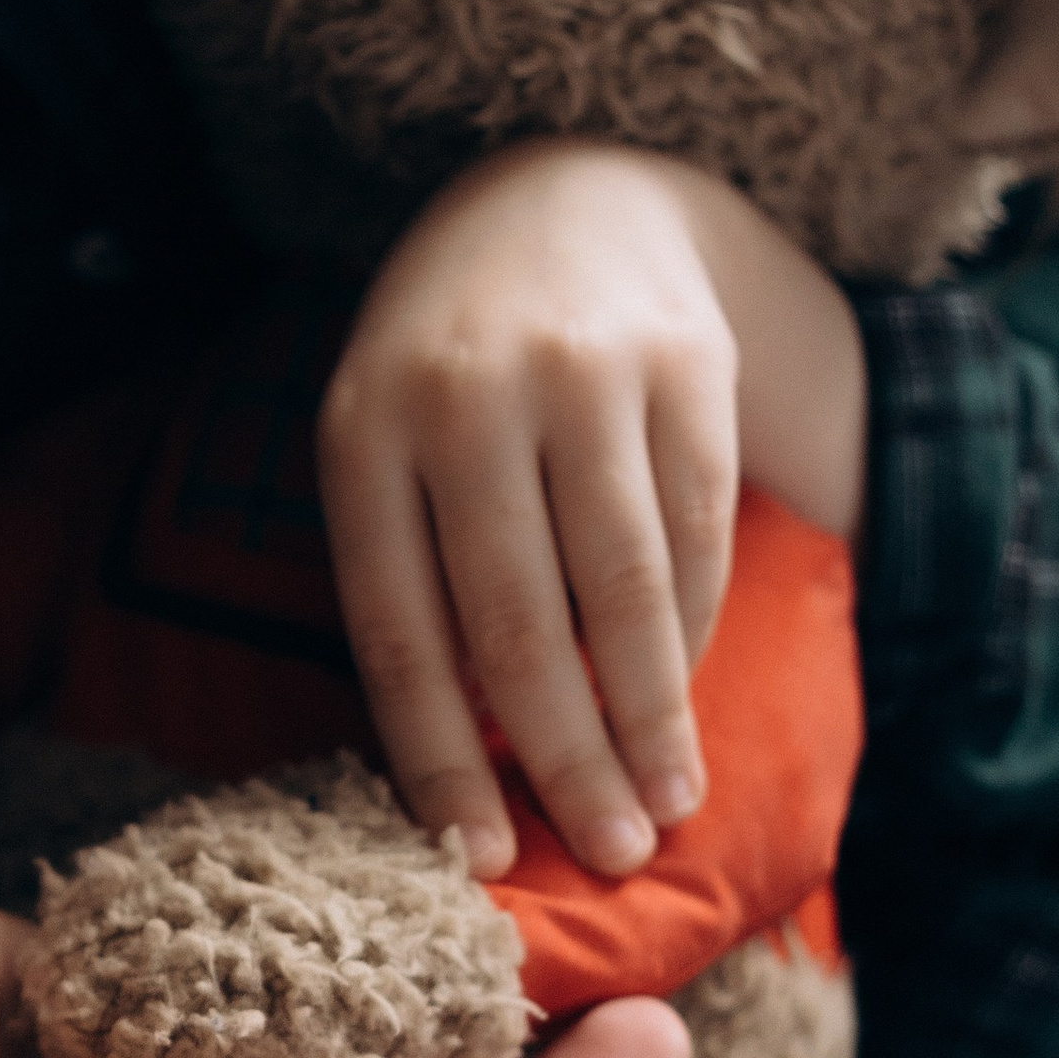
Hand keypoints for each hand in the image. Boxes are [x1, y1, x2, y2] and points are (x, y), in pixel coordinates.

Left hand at [318, 142, 864, 880]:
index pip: (399, 632)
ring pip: (621, 587)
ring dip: (651, 716)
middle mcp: (465, 396)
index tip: (483, 858)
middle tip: (612, 854)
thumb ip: (412, 574)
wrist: (560, 199)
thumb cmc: (452, 369)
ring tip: (667, 802)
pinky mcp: (684, 359)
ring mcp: (580, 371)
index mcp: (363, 431)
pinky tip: (688, 692)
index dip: (440, 760)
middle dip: (568, 758)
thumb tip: (467, 769)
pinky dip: (694, 627)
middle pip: (516, 623)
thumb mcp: (389, 442)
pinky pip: (695, 529)